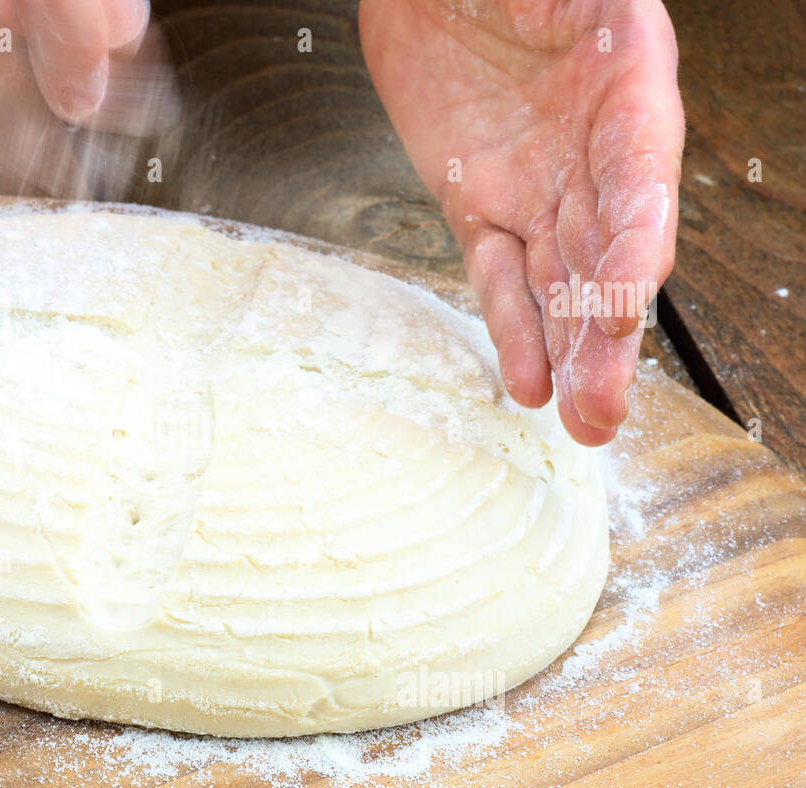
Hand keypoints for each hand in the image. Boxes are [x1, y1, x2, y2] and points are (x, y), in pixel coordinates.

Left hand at [359, 0, 683, 444]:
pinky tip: (527, 380)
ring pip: (559, 284)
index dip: (634, 253)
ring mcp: (535, 187)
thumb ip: (600, 18)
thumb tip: (624, 47)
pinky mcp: (477, 205)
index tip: (622, 309)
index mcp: (627, 94)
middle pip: (606, 259)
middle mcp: (591, 156)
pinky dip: (510, 327)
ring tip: (580, 417)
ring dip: (570, 353)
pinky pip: (495, 275)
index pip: (640, 190)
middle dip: (605, 337)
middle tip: (605, 409)